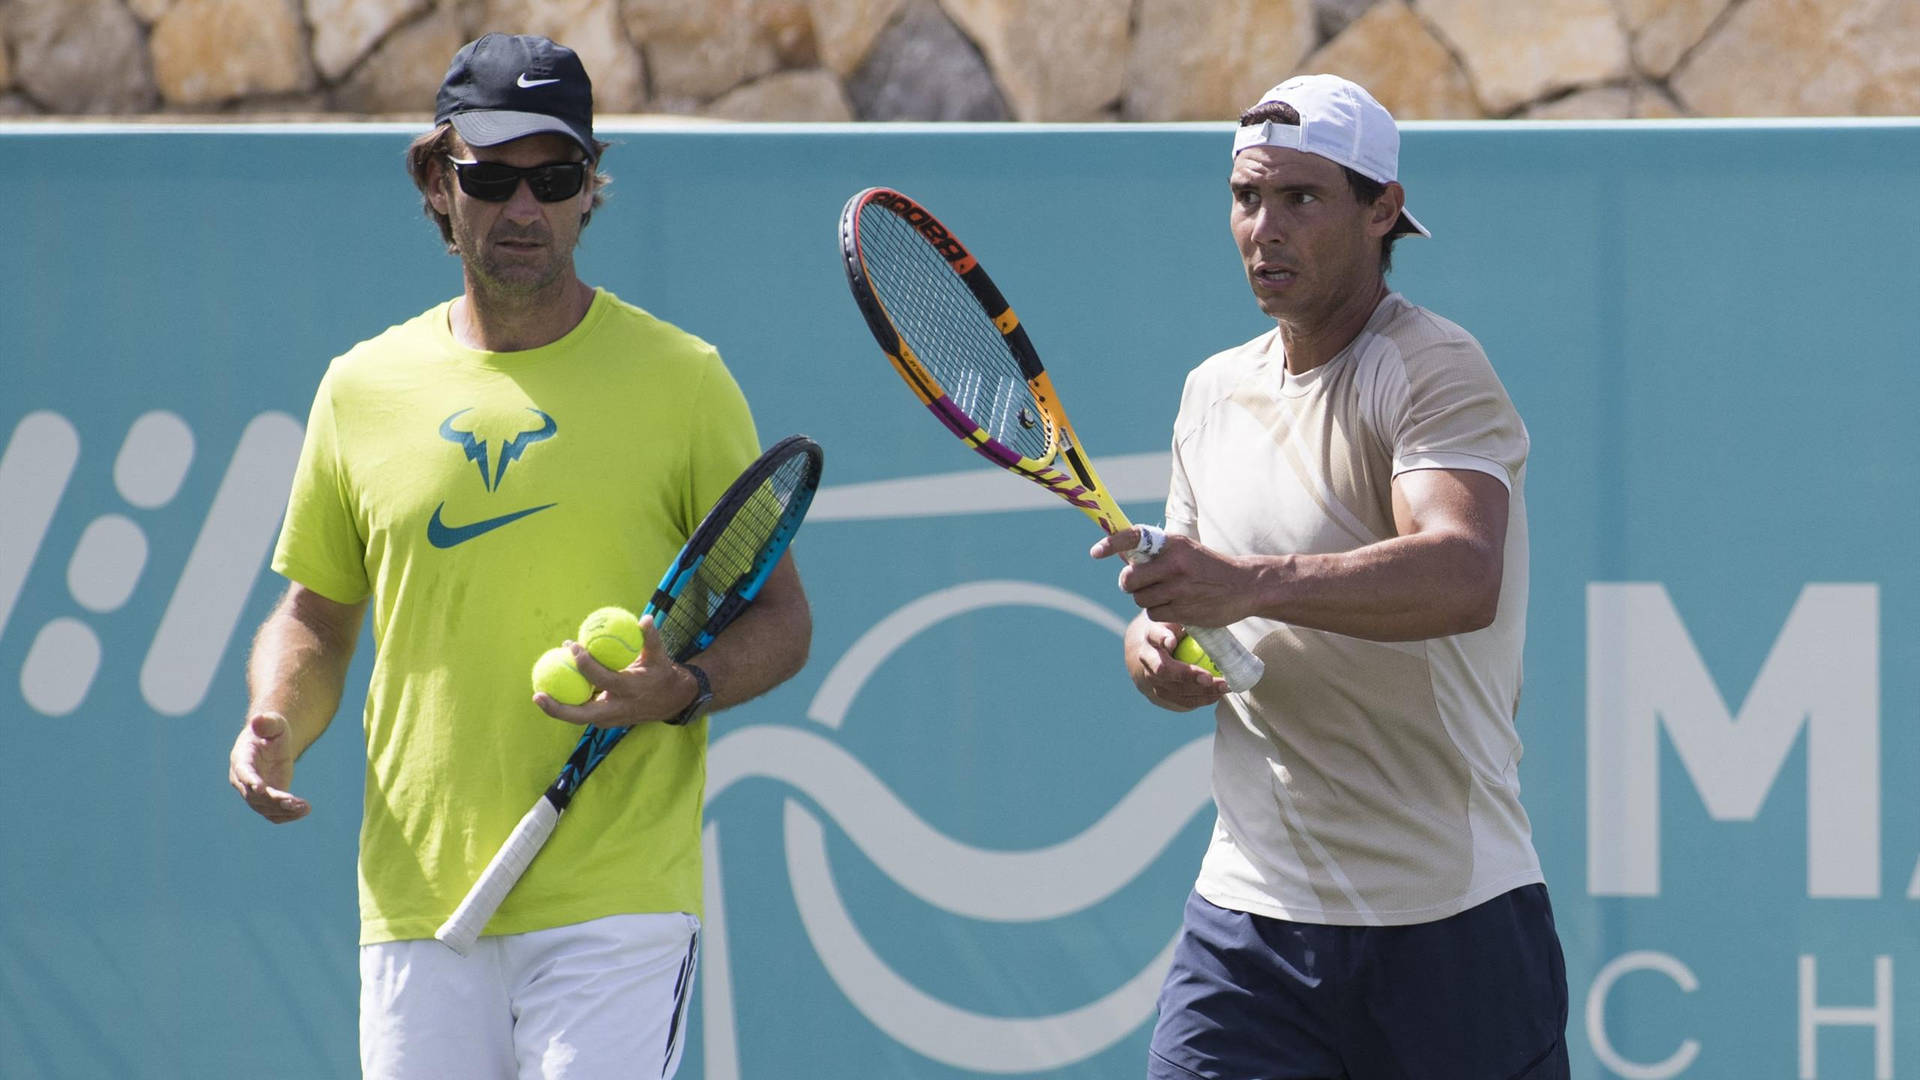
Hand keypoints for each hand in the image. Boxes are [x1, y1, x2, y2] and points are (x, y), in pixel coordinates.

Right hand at [230, 712, 310, 822]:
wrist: (273, 743)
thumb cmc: (272, 730)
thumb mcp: (274, 724)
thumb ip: (267, 723)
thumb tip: (258, 719)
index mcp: (242, 759)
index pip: (243, 772)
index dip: (250, 780)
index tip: (260, 788)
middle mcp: (243, 779)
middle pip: (254, 795)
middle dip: (273, 800)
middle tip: (294, 801)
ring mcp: (253, 792)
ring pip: (264, 807)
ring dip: (283, 810)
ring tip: (304, 807)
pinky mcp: (266, 800)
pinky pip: (273, 814)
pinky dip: (286, 815)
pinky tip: (303, 811)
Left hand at [534, 614, 700, 727]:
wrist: (671, 702)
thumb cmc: (661, 674)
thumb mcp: (660, 656)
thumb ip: (651, 638)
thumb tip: (645, 619)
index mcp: (630, 690)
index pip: (603, 679)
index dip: (585, 665)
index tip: (572, 646)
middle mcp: (618, 709)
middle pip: (582, 715)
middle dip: (558, 708)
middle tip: (537, 695)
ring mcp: (610, 719)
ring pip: (578, 717)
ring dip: (558, 707)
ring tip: (539, 693)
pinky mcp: (606, 722)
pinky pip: (583, 711)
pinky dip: (569, 702)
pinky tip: (554, 689)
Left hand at [1091, 527, 1253, 628]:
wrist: (1244, 586)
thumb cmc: (1207, 567)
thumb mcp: (1184, 550)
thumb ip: (1155, 553)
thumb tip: (1120, 554)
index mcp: (1172, 544)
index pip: (1134, 537)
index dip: (1112, 544)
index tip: (1096, 552)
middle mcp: (1174, 563)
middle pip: (1129, 578)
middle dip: (1130, 584)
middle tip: (1139, 584)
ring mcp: (1178, 588)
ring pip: (1139, 599)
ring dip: (1146, 600)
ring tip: (1167, 594)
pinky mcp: (1183, 610)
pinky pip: (1153, 614)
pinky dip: (1159, 612)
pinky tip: (1176, 606)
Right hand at [1128, 620, 1225, 711]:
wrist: (1150, 650)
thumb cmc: (1174, 630)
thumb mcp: (1179, 620)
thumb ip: (1191, 620)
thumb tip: (1213, 615)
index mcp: (1151, 635)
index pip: (1155, 635)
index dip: (1162, 639)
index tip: (1172, 641)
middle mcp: (1147, 659)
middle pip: (1162, 670)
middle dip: (1185, 675)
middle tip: (1208, 678)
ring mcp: (1151, 679)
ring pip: (1173, 690)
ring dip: (1200, 691)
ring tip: (1223, 687)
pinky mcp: (1159, 694)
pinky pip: (1181, 701)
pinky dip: (1201, 699)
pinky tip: (1217, 694)